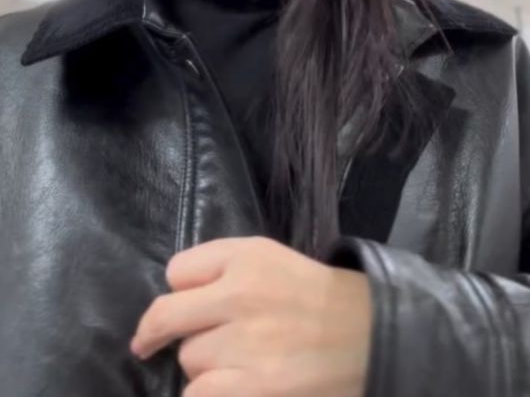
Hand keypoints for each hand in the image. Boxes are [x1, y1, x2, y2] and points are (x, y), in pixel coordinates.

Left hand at [130, 236, 372, 395]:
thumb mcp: (270, 259)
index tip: (184, 304)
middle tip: (146, 345)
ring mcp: (245, 343)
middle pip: (166, 315)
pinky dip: (207, 393)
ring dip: (203, 366)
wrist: (370, 336)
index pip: (177, 271)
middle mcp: (240, 293)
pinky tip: (229, 386)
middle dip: (156, 332)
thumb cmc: (314, 298)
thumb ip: (222, 267)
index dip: (180, 290)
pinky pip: (197, 394)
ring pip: (188, 359)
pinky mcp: (253, 387)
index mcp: (246, 257)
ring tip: (239, 363)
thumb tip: (172, 296)